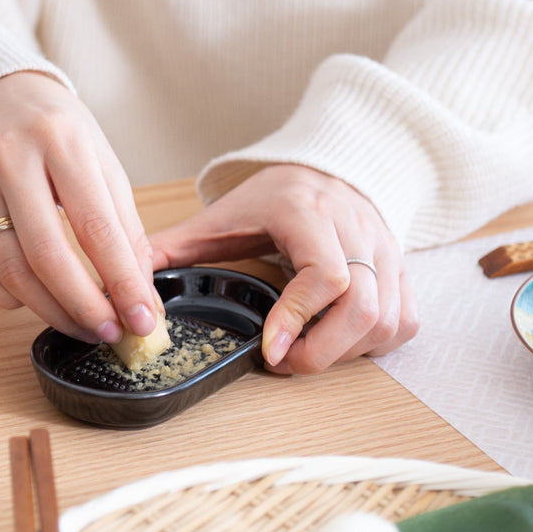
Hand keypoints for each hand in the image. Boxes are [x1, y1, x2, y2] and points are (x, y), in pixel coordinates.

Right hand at [0, 71, 159, 342]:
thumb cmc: (58, 131)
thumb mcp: (102, 162)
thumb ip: (124, 226)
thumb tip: (139, 292)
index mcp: (62, 142)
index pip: (96, 228)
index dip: (122, 282)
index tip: (143, 320)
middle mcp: (11, 160)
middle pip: (48, 256)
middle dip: (85, 307)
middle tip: (111, 333)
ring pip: (9, 271)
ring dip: (50, 311)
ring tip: (83, 326)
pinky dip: (6, 299)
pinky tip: (33, 303)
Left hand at [149, 165, 418, 372]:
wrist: (329, 168)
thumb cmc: (278, 194)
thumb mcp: (225, 214)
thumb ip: (177, 246)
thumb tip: (126, 278)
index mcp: (308, 213)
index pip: (325, 273)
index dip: (298, 318)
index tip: (270, 352)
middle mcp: (356, 230)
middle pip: (364, 306)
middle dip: (324, 350)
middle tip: (286, 363)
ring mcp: (386, 250)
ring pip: (388, 318)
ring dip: (349, 350)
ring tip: (309, 350)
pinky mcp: (402, 268)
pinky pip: (406, 319)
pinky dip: (377, 342)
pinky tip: (343, 340)